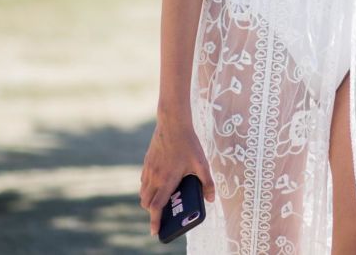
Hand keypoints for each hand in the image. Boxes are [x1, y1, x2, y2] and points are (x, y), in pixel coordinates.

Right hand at [139, 118, 215, 236]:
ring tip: (160, 201)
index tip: (156, 232)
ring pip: (143, 192)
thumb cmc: (188, 143)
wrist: (173, 123)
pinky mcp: (147, 162)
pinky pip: (143, 181)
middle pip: (147, 203)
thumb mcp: (202, 163)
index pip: (156, 207)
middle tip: (162, 216)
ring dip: (149, 200)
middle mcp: (154, 177)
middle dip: (152, 212)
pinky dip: (147, 188)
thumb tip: (211, 199)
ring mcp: (149, 169)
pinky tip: (158, 184)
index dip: (155, 221)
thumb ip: (207, 182)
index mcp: (167, 180)